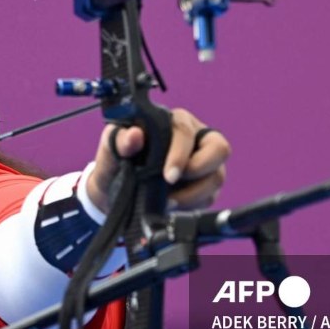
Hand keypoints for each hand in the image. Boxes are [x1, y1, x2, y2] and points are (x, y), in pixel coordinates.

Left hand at [85, 107, 229, 213]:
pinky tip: (172, 206)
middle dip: (200, 170)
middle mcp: (195, 140)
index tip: (168, 176)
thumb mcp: (110, 149)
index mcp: (174, 122)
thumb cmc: (116, 162)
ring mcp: (203, 164)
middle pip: (219, 148)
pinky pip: (210, 197)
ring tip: (168, 202)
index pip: (186, 131)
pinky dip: (192, 205)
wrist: (114, 190)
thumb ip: (119, 140)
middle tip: (174, 185)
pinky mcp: (204, 186)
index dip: (181, 154)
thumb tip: (134, 135)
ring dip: (193, 194)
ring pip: (216, 177)